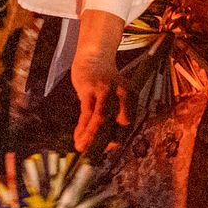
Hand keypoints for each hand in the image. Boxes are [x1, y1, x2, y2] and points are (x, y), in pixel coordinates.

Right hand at [72, 9, 128, 152]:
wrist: (94, 56)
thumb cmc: (104, 81)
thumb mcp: (116, 95)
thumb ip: (114, 115)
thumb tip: (107, 143)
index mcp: (130, 97)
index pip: (128, 124)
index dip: (119, 138)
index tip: (107, 147)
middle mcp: (121, 95)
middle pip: (118, 124)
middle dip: (106, 140)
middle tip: (94, 151)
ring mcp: (104, 91)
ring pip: (100, 120)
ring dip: (90, 137)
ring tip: (81, 148)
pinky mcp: (89, 89)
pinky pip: (86, 113)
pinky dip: (82, 128)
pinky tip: (77, 137)